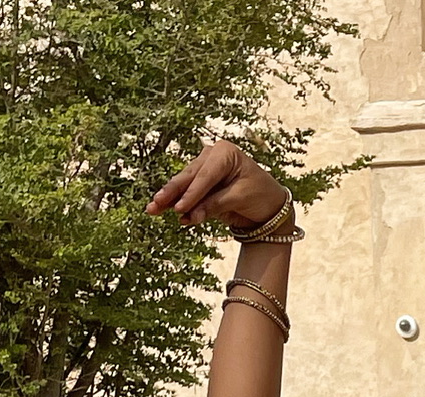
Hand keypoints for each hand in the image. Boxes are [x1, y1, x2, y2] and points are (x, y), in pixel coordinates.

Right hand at [149, 140, 289, 232]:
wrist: (271, 205)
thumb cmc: (261, 196)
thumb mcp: (240, 198)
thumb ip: (215, 205)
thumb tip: (189, 215)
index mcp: (225, 153)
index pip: (204, 176)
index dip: (191, 194)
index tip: (179, 208)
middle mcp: (212, 156)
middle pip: (189, 177)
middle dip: (172, 193)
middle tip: (156, 204)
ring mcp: (205, 169)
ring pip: (185, 185)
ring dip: (169, 199)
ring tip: (153, 209)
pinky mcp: (203, 183)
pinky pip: (189, 194)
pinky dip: (179, 203)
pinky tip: (167, 211)